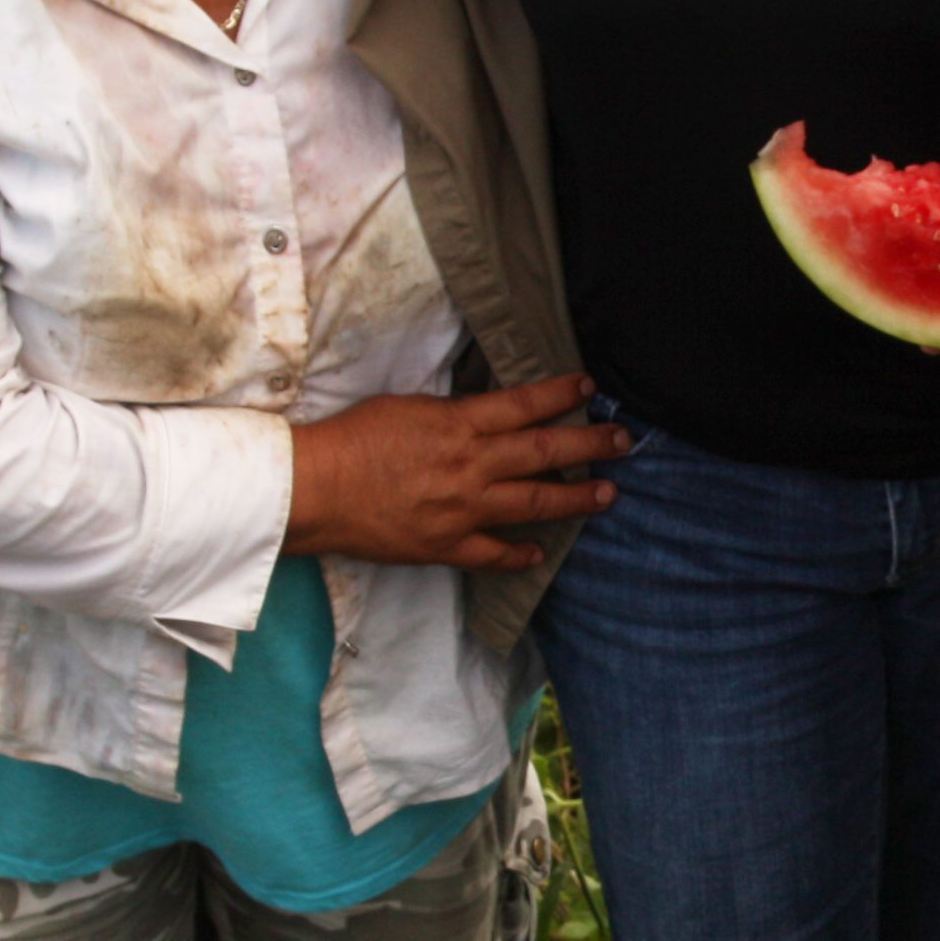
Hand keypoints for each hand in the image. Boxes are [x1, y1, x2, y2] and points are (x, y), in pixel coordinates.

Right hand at [284, 372, 628, 569]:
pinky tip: (540, 552)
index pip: (525, 404)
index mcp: (459, 424)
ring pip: (534, 503)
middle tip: (623, 441)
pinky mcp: (446, 546)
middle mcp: (471, 465)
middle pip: (545, 452)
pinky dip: (520, 554)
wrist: (316, 488)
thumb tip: (484, 411)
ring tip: (607, 494)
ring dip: (576, 499)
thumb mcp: (407, 406)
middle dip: (591, 444)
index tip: (589, 386)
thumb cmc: (352, 439)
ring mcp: (463, 509)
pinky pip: (495, 554)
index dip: (562, 393)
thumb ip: (453, 413)